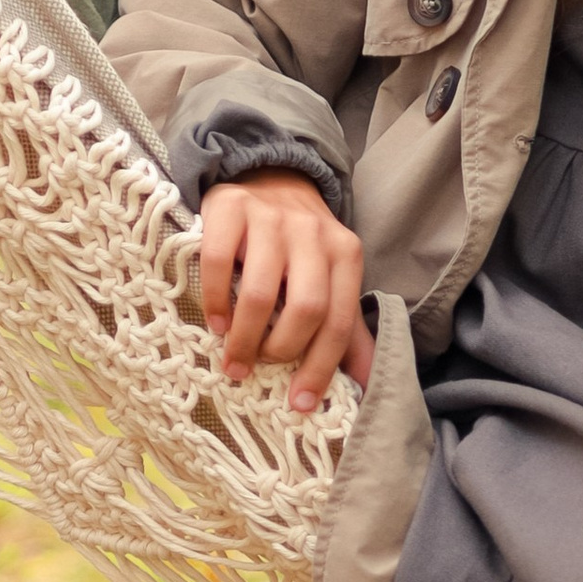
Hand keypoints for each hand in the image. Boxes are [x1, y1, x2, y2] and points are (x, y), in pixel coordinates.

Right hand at [198, 174, 374, 411]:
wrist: (269, 178)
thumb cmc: (299, 246)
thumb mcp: (331, 280)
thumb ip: (347, 330)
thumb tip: (367, 385)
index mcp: (346, 254)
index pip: (338, 321)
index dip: (321, 367)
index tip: (300, 403)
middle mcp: (313, 233)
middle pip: (306, 308)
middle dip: (281, 350)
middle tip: (259, 369)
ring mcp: (271, 218)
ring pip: (261, 291)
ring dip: (244, 336)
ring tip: (234, 358)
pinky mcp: (230, 208)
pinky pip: (217, 263)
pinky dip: (215, 301)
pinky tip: (216, 322)